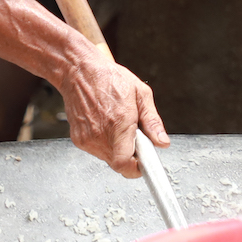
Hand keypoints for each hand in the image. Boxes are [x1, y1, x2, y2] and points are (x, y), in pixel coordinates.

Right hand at [58, 43, 168, 177]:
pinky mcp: (78, 139)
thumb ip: (152, 122)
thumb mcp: (141, 94)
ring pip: (108, 159)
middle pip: (119, 164)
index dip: (137, 169)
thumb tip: (162, 142)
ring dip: (118, 150)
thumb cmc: (109, 78)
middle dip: (131, 156)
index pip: (125, 163)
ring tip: (118, 127)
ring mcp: (87, 138)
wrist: (79, 72)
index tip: (144, 164)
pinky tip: (106, 125)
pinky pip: (97, 151)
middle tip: (134, 137)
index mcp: (119, 122)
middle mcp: (101, 134)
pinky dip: (105, 144)